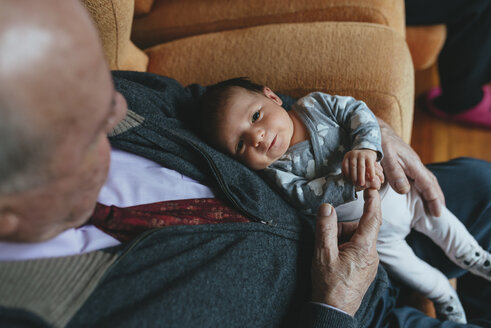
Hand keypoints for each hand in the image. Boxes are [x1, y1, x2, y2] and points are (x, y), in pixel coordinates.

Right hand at [311, 189, 381, 315]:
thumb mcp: (323, 253)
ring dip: (342, 240)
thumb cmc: (329, 284)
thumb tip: (327, 207)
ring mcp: (370, 263)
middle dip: (342, 228)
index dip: (373, 201)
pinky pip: (357, 250)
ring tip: (329, 255)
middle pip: (359, 229)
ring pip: (357, 239)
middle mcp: (372, 254)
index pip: (372, 218)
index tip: (371, 188)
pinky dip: (345, 248)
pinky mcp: (366, 269)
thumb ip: (325, 228)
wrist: (334, 311)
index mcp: (364, 248)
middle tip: (328, 241)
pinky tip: (334, 260)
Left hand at [342, 149, 381, 189]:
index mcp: (347, 156)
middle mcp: (353, 154)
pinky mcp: (369, 156)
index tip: (348, 182)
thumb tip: (344, 181)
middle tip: (355, 185)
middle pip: (353, 167)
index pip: (345, 166)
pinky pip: (370, 165)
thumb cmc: (357, 161)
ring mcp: (361, 154)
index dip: (346, 174)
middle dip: (354, 177)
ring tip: (362, 184)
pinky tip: (371, 179)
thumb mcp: (350, 162)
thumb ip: (348, 170)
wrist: (367, 151)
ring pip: (361, 167)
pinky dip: (371, 173)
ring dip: (361, 176)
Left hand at [377, 118, 444, 216]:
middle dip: (436, 198)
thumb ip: (395, 173)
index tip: (437, 213)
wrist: (376, 129)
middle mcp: (415, 164)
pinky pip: (419, 178)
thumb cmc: (380, 142)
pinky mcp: (406, 163)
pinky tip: (421, 192)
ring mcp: (411, 164)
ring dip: (431, 193)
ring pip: (426, 180)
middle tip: (439, 213)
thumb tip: (404, 191)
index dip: (433, 199)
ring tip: (434, 205)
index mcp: (413, 164)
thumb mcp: (386, 157)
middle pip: (431, 183)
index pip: (427, 184)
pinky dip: (424, 187)